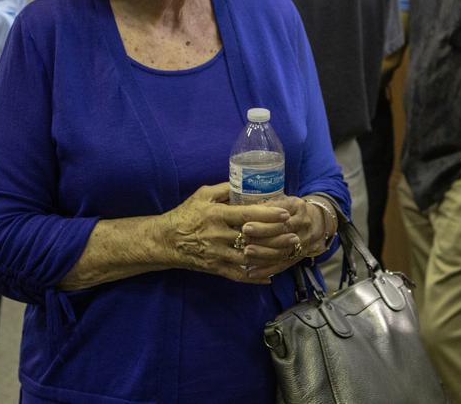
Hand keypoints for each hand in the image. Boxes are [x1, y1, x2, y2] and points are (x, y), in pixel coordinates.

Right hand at [163, 184, 289, 283]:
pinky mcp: (215, 268)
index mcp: (217, 215)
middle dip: (276, 236)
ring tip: (288, 252)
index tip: (285, 213)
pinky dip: (253, 277)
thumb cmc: (186, 214)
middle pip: (252, 237)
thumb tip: (246, 182)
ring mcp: (217, 254)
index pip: (247, 214)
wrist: (165, 241)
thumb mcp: (203, 195)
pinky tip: (268, 277)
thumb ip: (225, 189)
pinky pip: (237, 275)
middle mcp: (218, 235)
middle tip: (294, 233)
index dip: (268, 214)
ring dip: (270, 256)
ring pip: (249, 258)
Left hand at [241, 194, 329, 273]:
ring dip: (263, 253)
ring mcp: (303, 243)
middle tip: (244, 236)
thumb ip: (267, 206)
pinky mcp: (298, 257)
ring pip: (282, 250)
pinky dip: (266, 270)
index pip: (280, 215)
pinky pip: (282, 265)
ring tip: (246, 252)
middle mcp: (303, 225)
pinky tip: (252, 272)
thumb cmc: (292, 210)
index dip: (264, 221)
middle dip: (262, 234)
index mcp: (298, 207)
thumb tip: (245, 210)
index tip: (246, 224)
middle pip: (282, 231)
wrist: (316, 223)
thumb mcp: (284, 201)